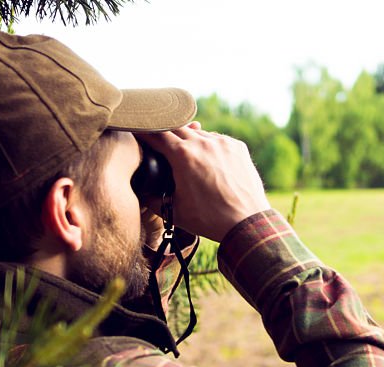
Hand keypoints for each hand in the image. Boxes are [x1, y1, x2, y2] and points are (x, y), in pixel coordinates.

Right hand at [136, 123, 270, 241]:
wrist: (246, 223)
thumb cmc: (209, 219)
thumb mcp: (174, 211)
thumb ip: (151, 199)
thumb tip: (141, 192)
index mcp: (182, 156)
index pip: (155, 134)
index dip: (143, 132)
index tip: (137, 132)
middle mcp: (202, 143)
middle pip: (175, 127)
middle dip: (164, 132)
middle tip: (158, 140)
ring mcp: (222, 143)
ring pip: (198, 133)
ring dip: (188, 140)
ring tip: (186, 155)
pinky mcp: (237, 146)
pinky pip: (217, 139)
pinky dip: (208, 145)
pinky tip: (207, 160)